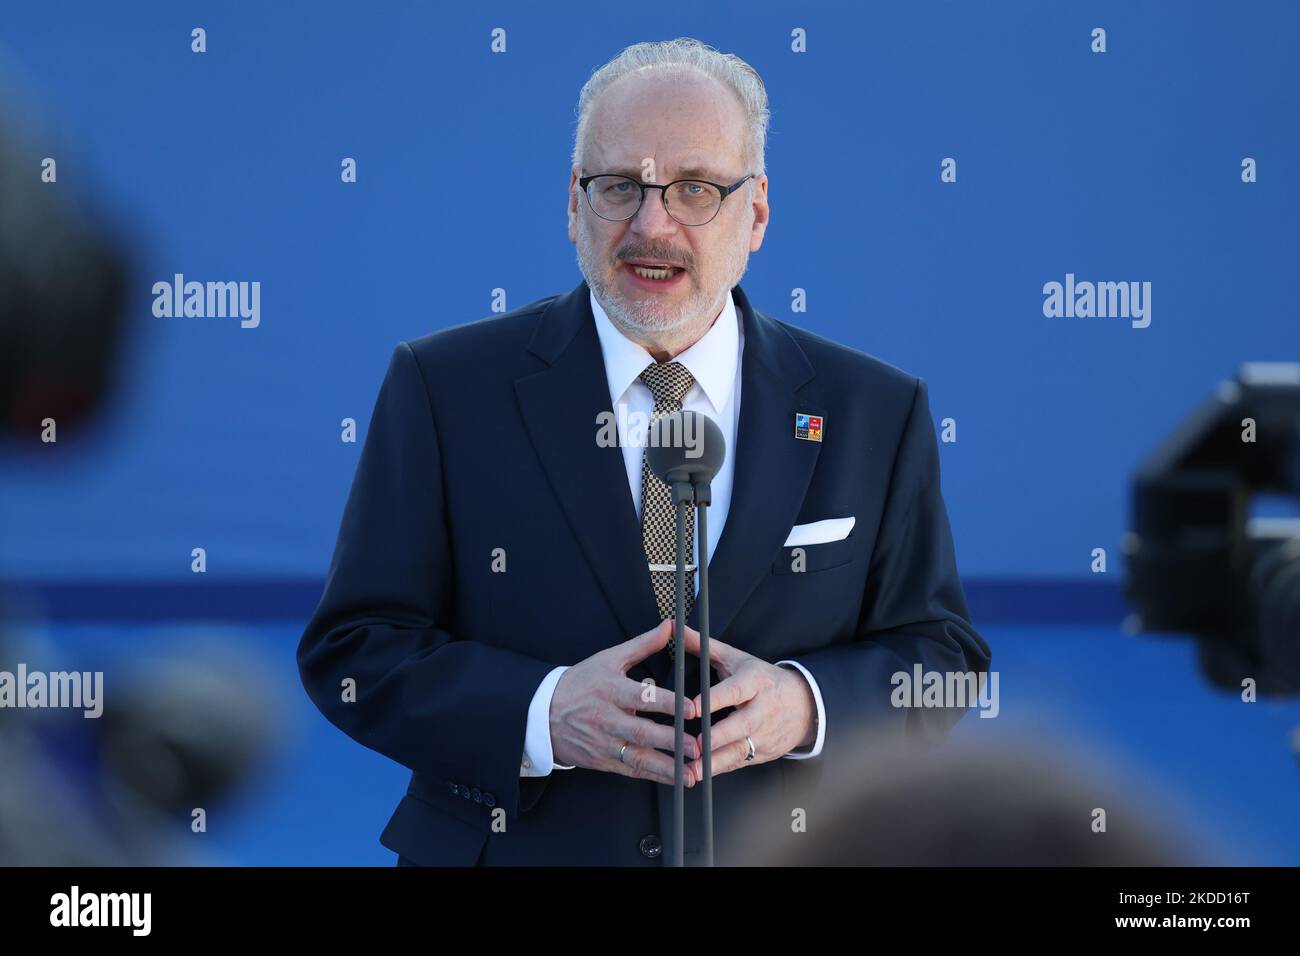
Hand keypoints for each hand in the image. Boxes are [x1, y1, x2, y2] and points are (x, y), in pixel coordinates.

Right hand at [550, 619, 702, 786]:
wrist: (542, 713)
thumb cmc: (580, 683)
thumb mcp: (608, 659)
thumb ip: (642, 644)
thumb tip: (670, 626)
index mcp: (610, 690)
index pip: (641, 697)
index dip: (667, 703)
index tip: (691, 708)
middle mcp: (607, 718)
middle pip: (642, 732)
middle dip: (672, 741)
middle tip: (698, 746)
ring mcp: (604, 743)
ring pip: (638, 757)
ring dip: (667, 766)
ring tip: (692, 772)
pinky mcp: (603, 761)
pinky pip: (631, 770)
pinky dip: (654, 776)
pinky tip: (675, 779)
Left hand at [678, 631, 816, 781]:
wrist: (804, 704)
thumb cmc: (760, 678)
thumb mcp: (736, 659)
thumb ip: (704, 646)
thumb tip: (675, 627)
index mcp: (755, 682)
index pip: (736, 690)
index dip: (716, 700)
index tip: (694, 707)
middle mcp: (763, 709)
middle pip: (742, 724)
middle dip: (717, 736)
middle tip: (692, 744)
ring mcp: (766, 733)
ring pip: (741, 750)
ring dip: (715, 762)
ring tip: (691, 771)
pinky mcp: (764, 753)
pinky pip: (740, 763)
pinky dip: (719, 770)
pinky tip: (698, 776)